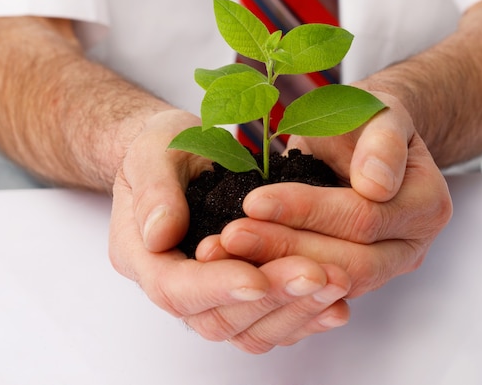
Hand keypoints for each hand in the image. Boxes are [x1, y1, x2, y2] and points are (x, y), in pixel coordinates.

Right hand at [108, 110, 351, 352]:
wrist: (179, 157)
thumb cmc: (162, 151)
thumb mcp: (151, 154)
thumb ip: (154, 192)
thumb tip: (161, 233)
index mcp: (144, 256)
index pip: (176, 289)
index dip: (218, 287)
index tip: (257, 277)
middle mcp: (177, 286)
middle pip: (219, 318)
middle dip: (271, 297)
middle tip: (316, 275)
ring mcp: (211, 296)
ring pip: (251, 329)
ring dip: (295, 309)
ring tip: (336, 283)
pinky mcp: (242, 294)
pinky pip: (272, 322)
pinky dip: (305, 315)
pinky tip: (337, 302)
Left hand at [197, 95, 452, 298]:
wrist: (364, 138)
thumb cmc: (367, 120)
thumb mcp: (381, 112)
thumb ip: (383, 141)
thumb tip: (377, 184)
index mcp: (426, 206)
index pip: (363, 217)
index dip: (308, 211)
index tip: (254, 200)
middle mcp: (410, 247)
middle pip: (349, 261)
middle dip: (285, 248)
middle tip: (230, 235)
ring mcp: (383, 268)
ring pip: (329, 283)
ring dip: (274, 269)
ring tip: (225, 251)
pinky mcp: (353, 277)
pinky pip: (315, 290)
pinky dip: (276, 278)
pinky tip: (238, 266)